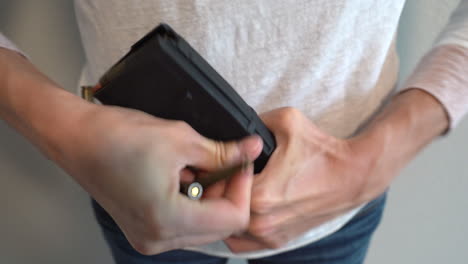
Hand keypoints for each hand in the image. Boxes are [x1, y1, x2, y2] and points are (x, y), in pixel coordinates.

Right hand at [53, 104, 262, 254]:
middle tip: (224, 162)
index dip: (243, 187)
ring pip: (203, 226)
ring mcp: (149, 237)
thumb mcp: (180, 139)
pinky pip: (183, 223)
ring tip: (199, 167)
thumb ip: (223, 152)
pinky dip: (193, 202)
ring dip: (211, 197)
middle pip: (219, 226)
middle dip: (228, 192)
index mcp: (168, 220)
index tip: (241, 162)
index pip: (232, 218)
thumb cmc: (116, 137)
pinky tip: (185, 176)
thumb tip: (251, 150)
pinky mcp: (144, 229)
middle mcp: (158, 239)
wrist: (76, 138)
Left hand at [224, 107, 388, 251]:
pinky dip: (240, 226)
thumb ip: (254, 121)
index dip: (214, 170)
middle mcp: (262, 222)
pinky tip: (247, 206)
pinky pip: (244, 241)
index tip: (221, 161)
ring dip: (227, 209)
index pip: (217, 186)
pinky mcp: (279, 241)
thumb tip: (236, 126)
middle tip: (226, 174)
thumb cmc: (324, 153)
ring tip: (237, 190)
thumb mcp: (287, 121)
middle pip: (221, 208)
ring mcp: (270, 235)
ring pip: (229, 227)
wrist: (352, 175)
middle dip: (218, 190)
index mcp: (260, 195)